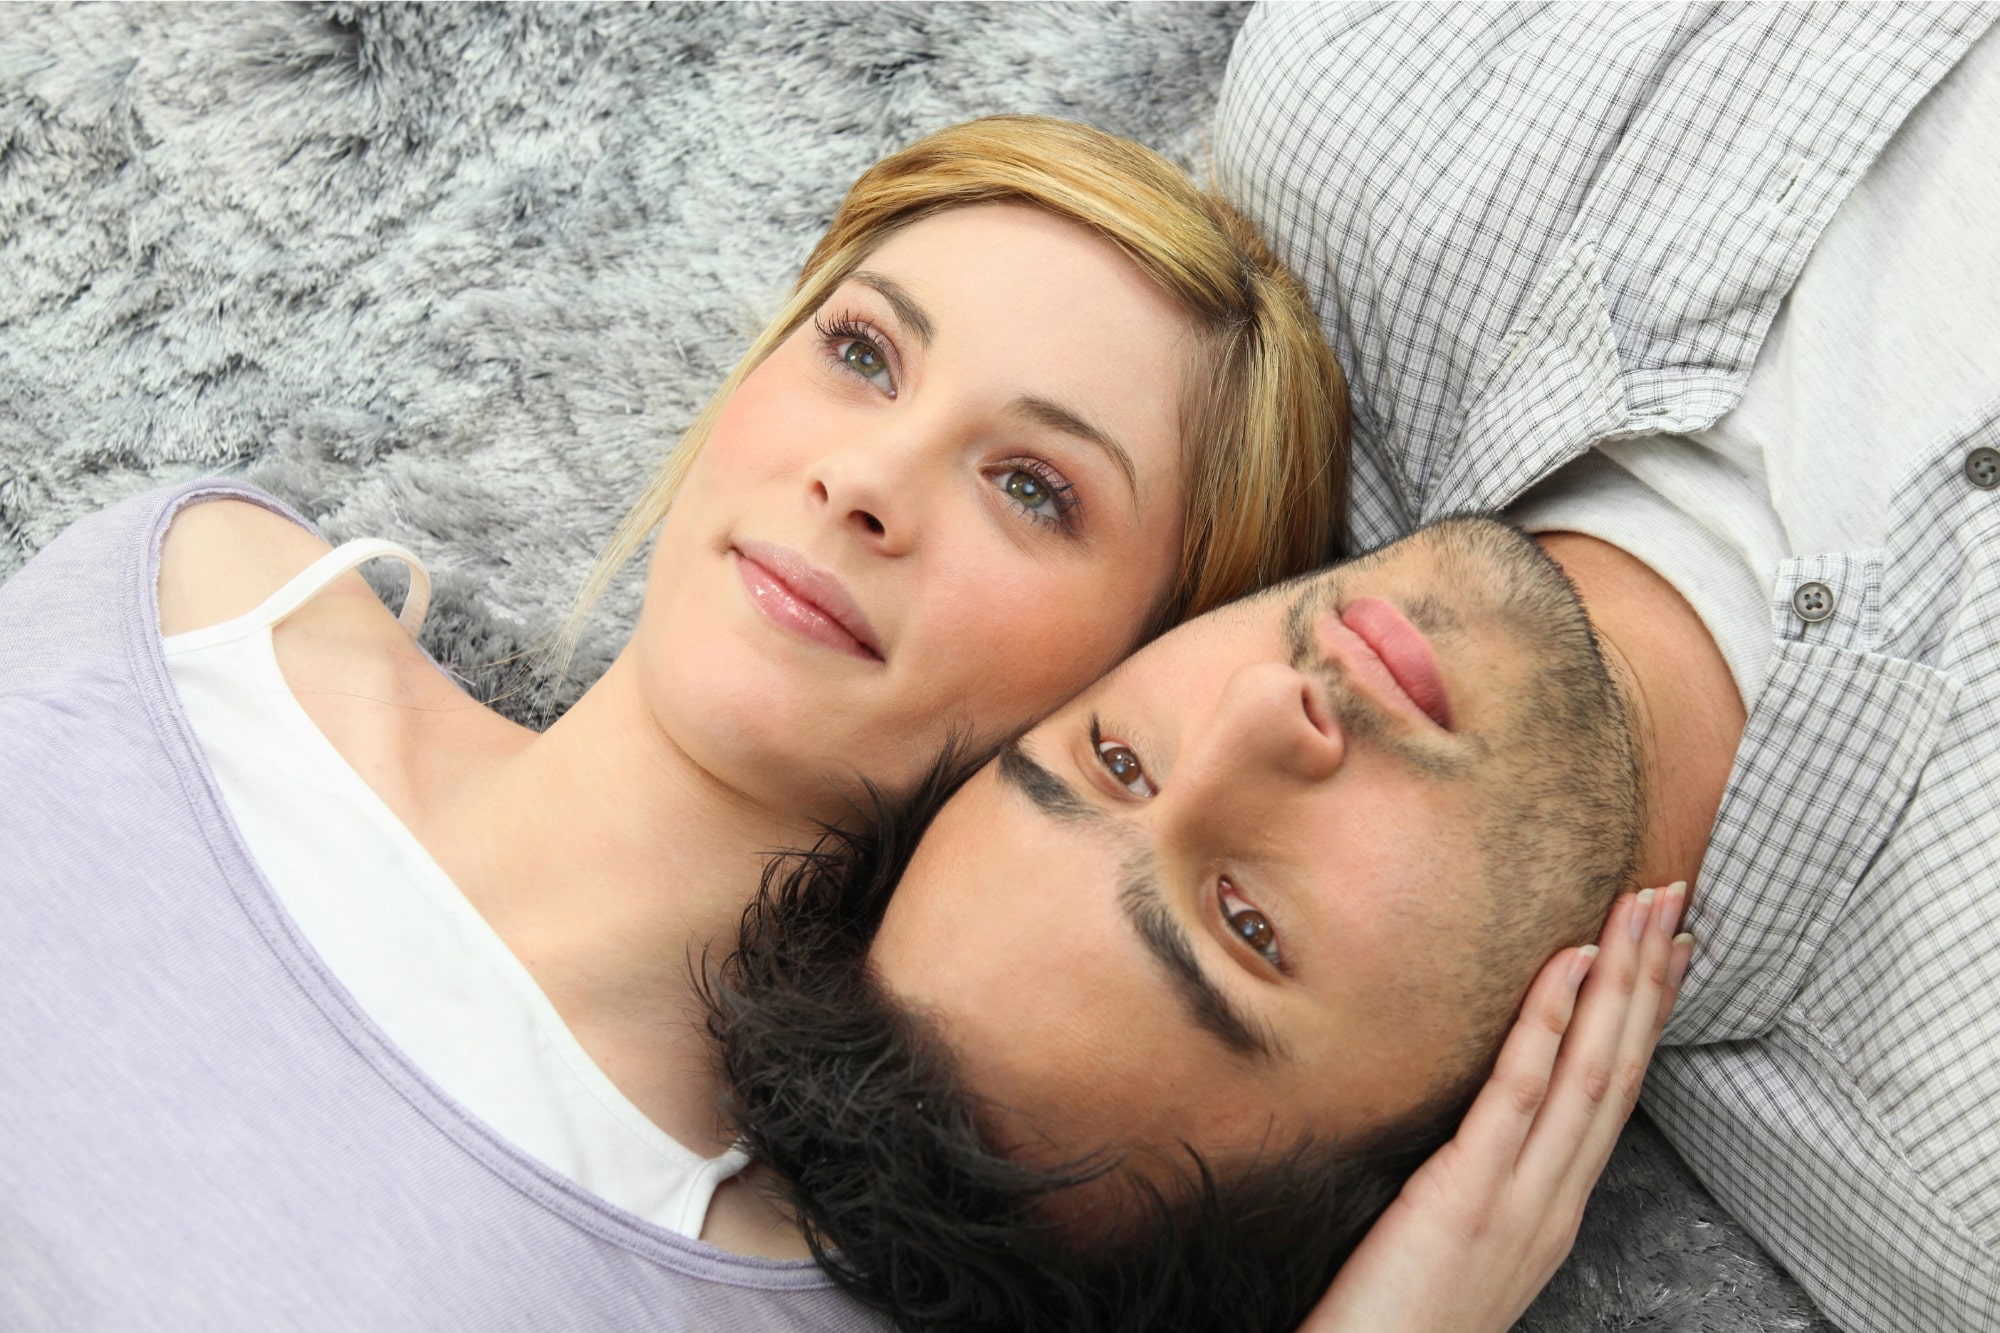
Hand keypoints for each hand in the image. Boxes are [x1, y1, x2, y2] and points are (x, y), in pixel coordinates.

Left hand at [1301, 883, 1693, 1332]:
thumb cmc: (1395, 1320)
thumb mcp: (1458, 1243)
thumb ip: (1480, 1184)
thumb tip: (1476, 1128)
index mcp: (1551, 1210)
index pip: (1616, 1096)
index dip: (1646, 1019)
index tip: (1669, 952)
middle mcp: (1552, 1203)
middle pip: (1620, 1071)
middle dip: (1650, 980)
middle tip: (1672, 898)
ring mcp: (1519, 1201)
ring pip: (1592, 1074)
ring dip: (1621, 982)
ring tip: (1641, 909)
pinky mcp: (1466, 1197)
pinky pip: (1518, 1095)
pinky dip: (1548, 1024)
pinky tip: (1566, 963)